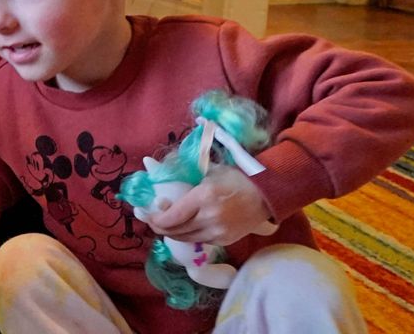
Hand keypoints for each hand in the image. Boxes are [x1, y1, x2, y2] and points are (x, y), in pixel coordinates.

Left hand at [142, 164, 272, 245]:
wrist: (266, 195)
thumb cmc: (235, 178)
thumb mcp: (208, 172)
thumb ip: (184, 177)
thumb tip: (156, 172)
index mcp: (203, 197)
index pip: (172, 217)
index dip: (156, 220)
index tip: (148, 216)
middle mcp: (209, 218)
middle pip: (176, 231)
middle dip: (160, 228)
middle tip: (153, 222)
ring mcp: (218, 232)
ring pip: (186, 238)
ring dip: (172, 233)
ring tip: (165, 226)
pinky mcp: (225, 241)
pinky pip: (199, 241)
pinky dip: (188, 236)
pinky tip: (184, 228)